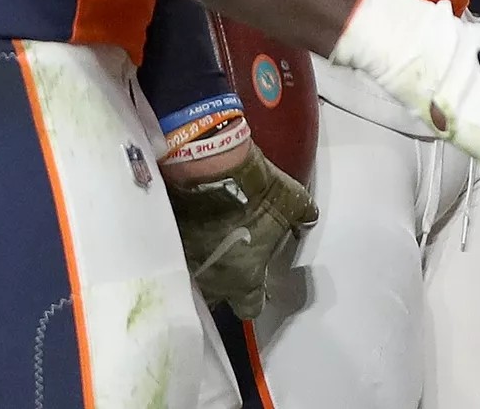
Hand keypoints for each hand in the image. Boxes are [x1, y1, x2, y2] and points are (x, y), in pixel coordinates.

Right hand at [162, 137, 315, 318]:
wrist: (211, 169)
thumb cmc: (255, 194)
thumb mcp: (292, 201)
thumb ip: (303, 215)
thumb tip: (309, 218)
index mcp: (243, 279)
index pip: (249, 309)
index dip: (256, 297)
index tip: (259, 283)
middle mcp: (212, 280)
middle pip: (216, 299)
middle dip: (223, 286)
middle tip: (231, 263)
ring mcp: (187, 262)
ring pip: (193, 278)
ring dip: (202, 267)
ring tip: (208, 246)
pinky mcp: (169, 240)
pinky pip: (176, 254)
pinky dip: (183, 247)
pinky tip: (190, 230)